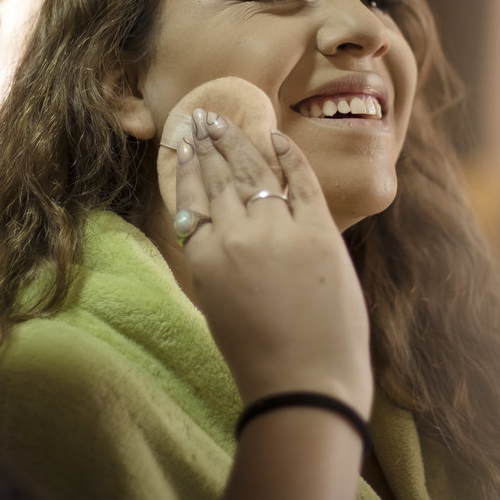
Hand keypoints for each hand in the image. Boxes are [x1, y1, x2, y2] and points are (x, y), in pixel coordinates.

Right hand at [175, 108, 372, 417]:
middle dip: (208, 143)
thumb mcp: (218, 305)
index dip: (186, 166)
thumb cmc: (260, 357)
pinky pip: (300, 180)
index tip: (182, 143)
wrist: (306, 382)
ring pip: (252, 172)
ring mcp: (278, 230)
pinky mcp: (318, 231)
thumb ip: (217, 260)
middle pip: (218, 177)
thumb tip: (223, 225)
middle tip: (202, 117)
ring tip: (225, 121)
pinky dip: (288, 155)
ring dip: (237, 142)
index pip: (190, 198)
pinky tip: (275, 136)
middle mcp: (236, 236)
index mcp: (205, 259)